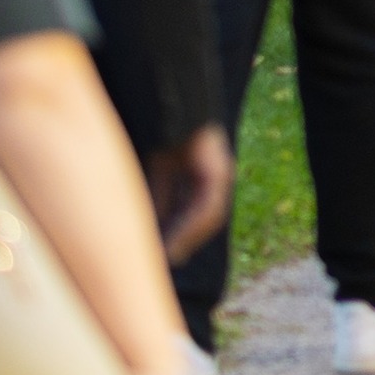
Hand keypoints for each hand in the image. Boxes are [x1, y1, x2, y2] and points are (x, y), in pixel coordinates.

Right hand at [144, 125, 234, 267]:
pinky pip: (205, 208)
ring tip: (168, 254)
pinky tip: (175, 237)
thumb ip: (162, 197)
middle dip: (185, 240)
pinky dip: (189, 225)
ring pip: (207, 218)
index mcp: (207, 177)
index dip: (182, 233)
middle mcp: (217, 178)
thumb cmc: (172, 136)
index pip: (197, 213)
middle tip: (166, 259)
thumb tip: (154, 224)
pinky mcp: (217, 175)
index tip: (167, 252)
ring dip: (187, 237)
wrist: (179, 114)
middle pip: (204, 219)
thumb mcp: (162, 172)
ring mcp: (220, 176)